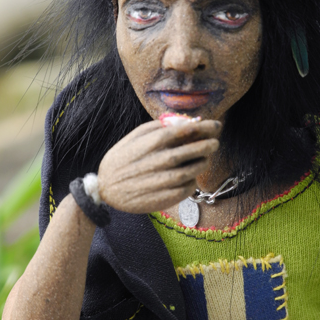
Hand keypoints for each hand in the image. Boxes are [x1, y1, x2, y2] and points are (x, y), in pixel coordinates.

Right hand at [98, 119, 220, 213]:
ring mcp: (163, 180)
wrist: (105, 190)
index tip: (215, 125)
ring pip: (194, 169)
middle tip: (214, 143)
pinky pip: (188, 187)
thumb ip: (156, 128)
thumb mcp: (133, 137)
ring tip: (204, 159)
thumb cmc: (121, 160)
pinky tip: (189, 177)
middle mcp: (159, 161)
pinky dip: (192, 181)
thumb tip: (182, 122)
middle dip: (208, 144)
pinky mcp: (166, 197)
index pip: (185, 131)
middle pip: (194, 149)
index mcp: (152, 143)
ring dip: (203, 163)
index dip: (204, 127)